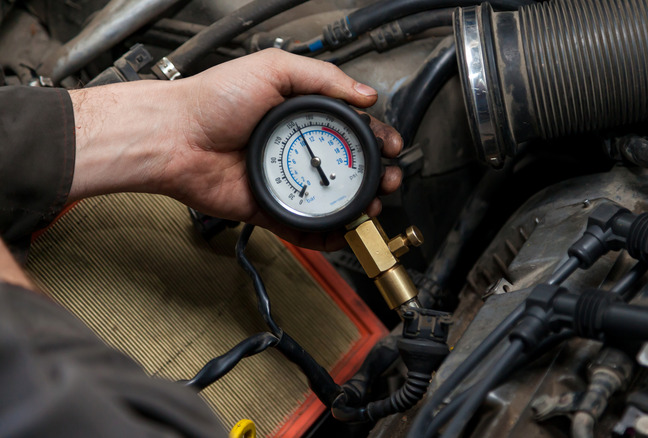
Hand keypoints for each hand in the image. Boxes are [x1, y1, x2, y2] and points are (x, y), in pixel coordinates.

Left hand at [68, 49, 402, 250]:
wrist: (176, 137)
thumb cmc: (213, 100)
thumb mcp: (274, 69)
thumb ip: (324, 78)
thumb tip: (365, 95)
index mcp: (302, 115)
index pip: (352, 129)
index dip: (377, 138)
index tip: (391, 145)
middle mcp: (296, 149)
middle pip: (349, 168)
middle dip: (376, 176)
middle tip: (388, 180)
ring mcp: (285, 180)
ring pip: (332, 199)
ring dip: (358, 206)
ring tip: (371, 206)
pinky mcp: (271, 209)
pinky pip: (304, 227)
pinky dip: (327, 236)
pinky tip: (343, 232)